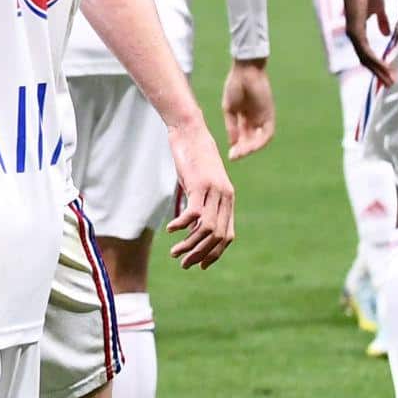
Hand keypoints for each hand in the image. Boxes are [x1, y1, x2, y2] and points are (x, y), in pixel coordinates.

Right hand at [163, 121, 235, 268]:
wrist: (190, 131)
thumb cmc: (192, 157)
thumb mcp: (197, 184)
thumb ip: (198, 204)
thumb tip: (190, 226)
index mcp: (228, 199)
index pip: (227, 236)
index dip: (215, 254)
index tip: (201, 265)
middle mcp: (225, 197)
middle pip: (218, 236)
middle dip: (201, 255)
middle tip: (184, 264)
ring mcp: (214, 191)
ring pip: (206, 228)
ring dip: (190, 245)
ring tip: (175, 253)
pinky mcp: (200, 184)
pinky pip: (194, 213)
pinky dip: (182, 225)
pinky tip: (170, 229)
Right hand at [221, 58, 274, 159]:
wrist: (245, 72)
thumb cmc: (235, 86)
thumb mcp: (229, 109)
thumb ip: (232, 126)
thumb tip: (233, 143)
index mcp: (244, 117)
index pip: (242, 137)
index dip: (237, 147)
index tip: (230, 155)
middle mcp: (254, 119)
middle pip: (250, 140)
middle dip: (243, 150)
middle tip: (234, 156)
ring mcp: (263, 117)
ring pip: (259, 139)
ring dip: (251, 148)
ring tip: (241, 153)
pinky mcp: (269, 115)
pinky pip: (267, 132)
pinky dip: (260, 141)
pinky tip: (251, 146)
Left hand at [342, 0, 394, 87]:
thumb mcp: (379, 9)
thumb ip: (382, 22)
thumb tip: (387, 34)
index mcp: (359, 31)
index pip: (367, 53)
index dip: (378, 64)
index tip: (390, 73)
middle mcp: (354, 35)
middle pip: (365, 60)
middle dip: (379, 73)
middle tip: (391, 85)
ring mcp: (353, 34)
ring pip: (365, 59)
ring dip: (379, 70)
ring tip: (390, 80)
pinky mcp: (355, 30)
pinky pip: (365, 50)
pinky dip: (375, 60)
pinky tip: (384, 67)